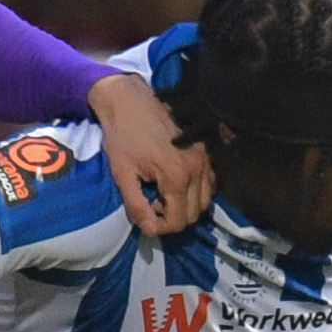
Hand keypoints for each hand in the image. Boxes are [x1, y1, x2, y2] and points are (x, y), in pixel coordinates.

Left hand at [88, 72, 211, 235]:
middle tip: (152, 204)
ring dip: (185, 205)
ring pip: (205, 200)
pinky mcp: (205, 149)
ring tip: (162, 194)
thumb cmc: (122, 136)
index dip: (161, 227)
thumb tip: (149, 230)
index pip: (179, 221)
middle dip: (173, 217)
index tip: (145, 217)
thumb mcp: (122, 175)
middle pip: (195, 214)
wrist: (129, 101)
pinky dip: (196, 190)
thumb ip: (137, 206)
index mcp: (176, 177)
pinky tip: (175, 183)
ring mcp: (204, 158)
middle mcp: (197, 169)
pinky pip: (209, 182)